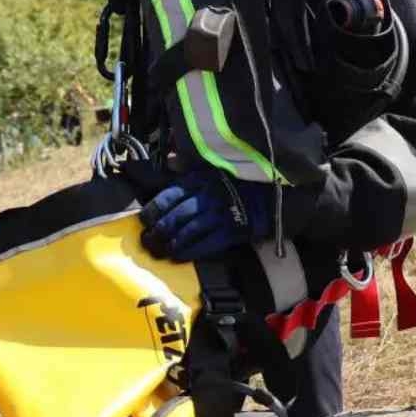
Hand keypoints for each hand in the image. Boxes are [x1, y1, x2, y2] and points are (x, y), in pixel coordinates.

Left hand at [140, 171, 273, 261]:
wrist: (270, 194)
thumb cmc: (238, 181)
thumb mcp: (213, 166)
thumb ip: (189, 165)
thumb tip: (170, 159)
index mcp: (200, 180)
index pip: (170, 195)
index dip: (154, 210)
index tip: (144, 220)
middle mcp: (207, 196)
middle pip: (176, 216)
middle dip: (159, 230)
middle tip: (149, 241)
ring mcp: (220, 214)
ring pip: (189, 230)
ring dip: (172, 243)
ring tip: (162, 250)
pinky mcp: (231, 230)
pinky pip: (206, 243)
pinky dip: (190, 251)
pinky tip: (179, 256)